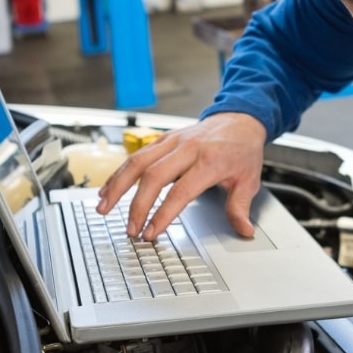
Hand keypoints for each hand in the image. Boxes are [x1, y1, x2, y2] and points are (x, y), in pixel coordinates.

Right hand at [96, 112, 267, 240]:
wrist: (240, 119)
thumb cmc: (242, 150)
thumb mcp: (249, 180)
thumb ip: (240, 207)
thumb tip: (244, 231)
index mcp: (210, 161)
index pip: (181, 191)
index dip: (163, 214)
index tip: (151, 233)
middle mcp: (188, 149)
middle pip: (154, 176)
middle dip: (137, 206)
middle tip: (130, 229)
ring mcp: (173, 142)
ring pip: (138, 162)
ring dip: (118, 186)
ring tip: (103, 208)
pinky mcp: (163, 139)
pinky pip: (137, 155)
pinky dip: (120, 173)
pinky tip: (108, 189)